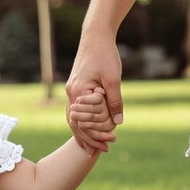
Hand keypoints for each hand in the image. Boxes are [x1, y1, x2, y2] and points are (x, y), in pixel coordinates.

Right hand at [66, 36, 122, 151]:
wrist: (95, 37)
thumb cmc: (105, 55)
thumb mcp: (114, 79)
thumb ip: (115, 101)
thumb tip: (118, 122)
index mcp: (79, 93)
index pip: (84, 122)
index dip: (96, 135)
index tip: (109, 143)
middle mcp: (71, 94)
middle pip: (76, 124)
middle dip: (89, 139)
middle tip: (101, 152)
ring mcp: (71, 92)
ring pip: (74, 120)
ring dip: (83, 134)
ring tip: (92, 148)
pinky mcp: (75, 89)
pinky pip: (75, 112)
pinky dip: (81, 124)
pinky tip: (88, 131)